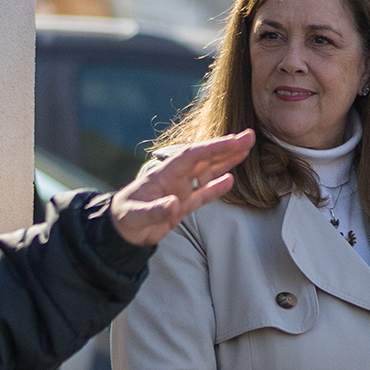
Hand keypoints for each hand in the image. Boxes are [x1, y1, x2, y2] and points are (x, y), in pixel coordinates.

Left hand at [111, 132, 252, 246]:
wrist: (119, 232)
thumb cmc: (124, 218)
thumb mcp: (136, 216)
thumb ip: (156, 210)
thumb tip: (176, 204)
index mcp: (164, 174)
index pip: (193, 156)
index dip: (214, 148)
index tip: (234, 141)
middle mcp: (174, 178)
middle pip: (204, 158)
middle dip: (226, 147)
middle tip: (249, 137)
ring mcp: (179, 190)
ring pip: (207, 171)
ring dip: (225, 161)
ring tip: (246, 150)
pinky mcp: (182, 205)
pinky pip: (203, 193)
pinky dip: (216, 187)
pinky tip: (230, 179)